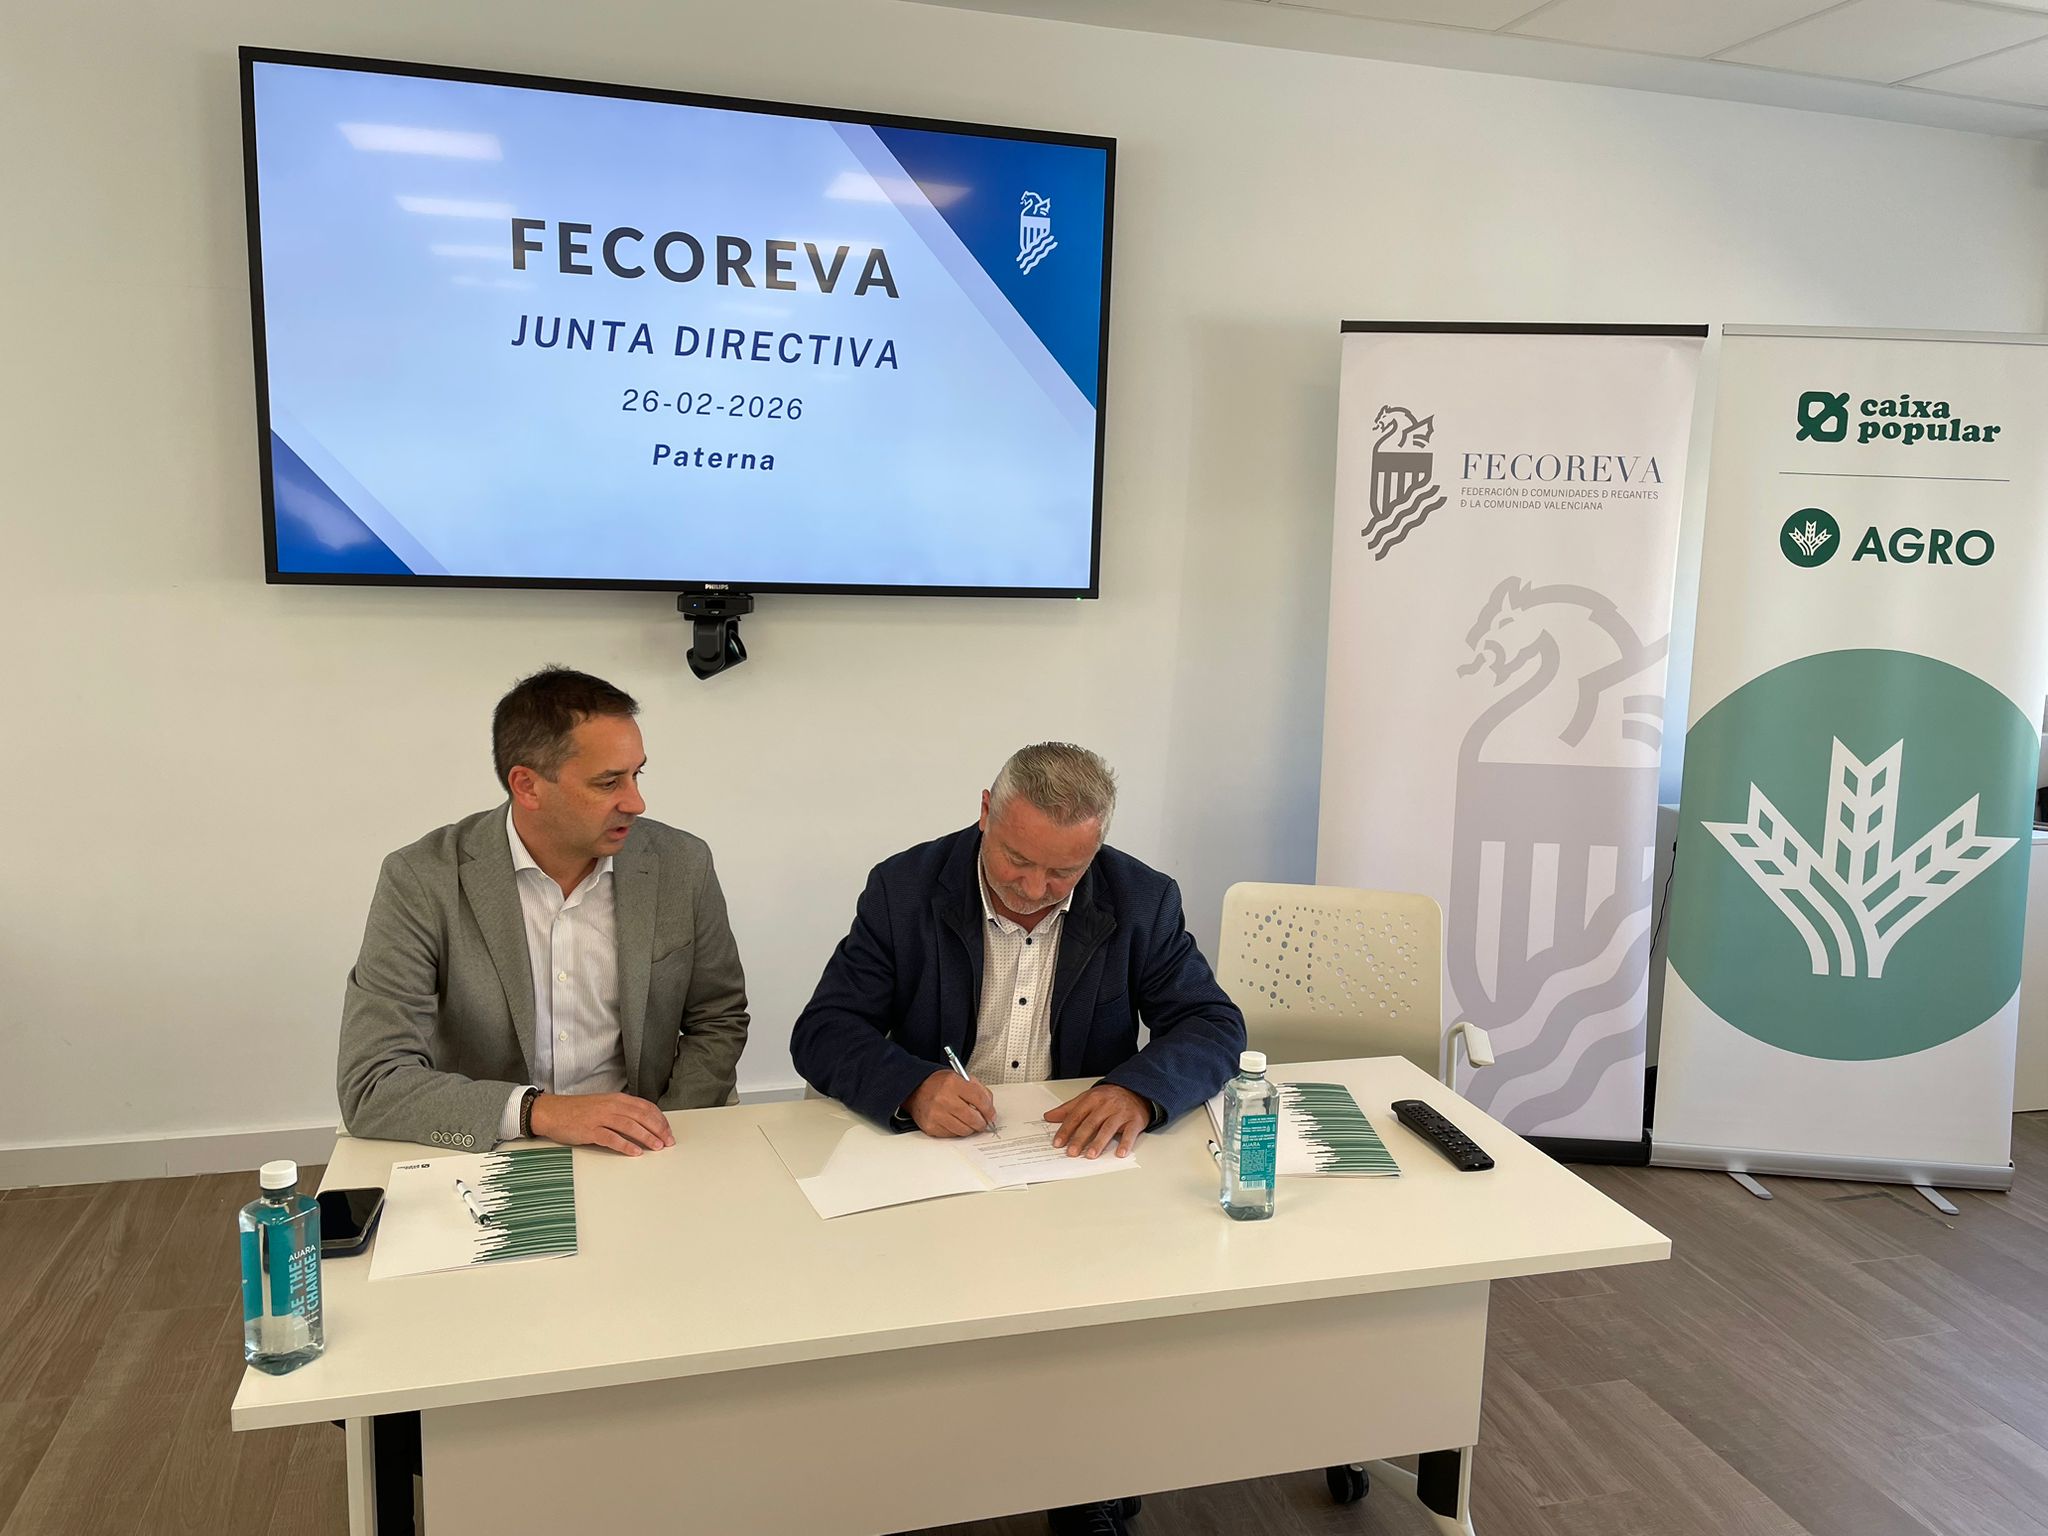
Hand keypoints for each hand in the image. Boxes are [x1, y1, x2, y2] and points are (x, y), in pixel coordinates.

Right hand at [527, 1092, 674, 1155]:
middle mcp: (612, 1106)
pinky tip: (635, 1152)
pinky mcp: (590, 1130)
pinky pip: (612, 1138)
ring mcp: (601, 1117)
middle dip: (658, 1129)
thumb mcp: (605, 1105)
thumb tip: (644, 1122)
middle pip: (642, 1116)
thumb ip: (623, 1111)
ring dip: (646, 1137)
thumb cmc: (578, 1110)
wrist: (552, 1111)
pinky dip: (625, 1145)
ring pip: (630, 1126)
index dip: (660, 1120)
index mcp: (617, 1099)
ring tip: (657, 1147)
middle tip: (668, 1141)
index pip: (646, 1107)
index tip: (668, 1131)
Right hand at [904, 1070, 995, 1136]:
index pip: (980, 1100)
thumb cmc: (939, 1084)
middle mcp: (943, 1098)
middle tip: (982, 1122)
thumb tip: (990, 1110)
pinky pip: (952, 1135)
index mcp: (953, 1083)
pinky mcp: (930, 1126)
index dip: (989, 1111)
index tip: (991, 1115)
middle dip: (982, 1123)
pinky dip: (957, 1131)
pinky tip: (955, 1122)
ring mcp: (936, 1114)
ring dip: (970, 1128)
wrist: (915, 1089)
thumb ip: (979, 1090)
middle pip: (973, 1118)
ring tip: (968, 1121)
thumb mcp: (961, 1078)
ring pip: (964, 1130)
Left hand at [1045, 1083, 1150, 1157]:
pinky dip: (1125, 1143)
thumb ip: (1068, 1109)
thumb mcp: (1087, 1098)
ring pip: (1108, 1128)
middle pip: (1090, 1123)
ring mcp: (1121, 1113)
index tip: (1058, 1143)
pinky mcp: (1134, 1121)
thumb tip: (1048, 1117)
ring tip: (1090, 1155)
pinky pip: (1130, 1133)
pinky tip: (1120, 1153)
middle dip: (1080, 1138)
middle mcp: (1106, 1106)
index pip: (1076, 1116)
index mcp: (1092, 1100)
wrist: (1135, 1090)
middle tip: (1071, 1152)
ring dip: (1099, 1142)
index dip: (1066, 1130)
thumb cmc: (1109, 1097)